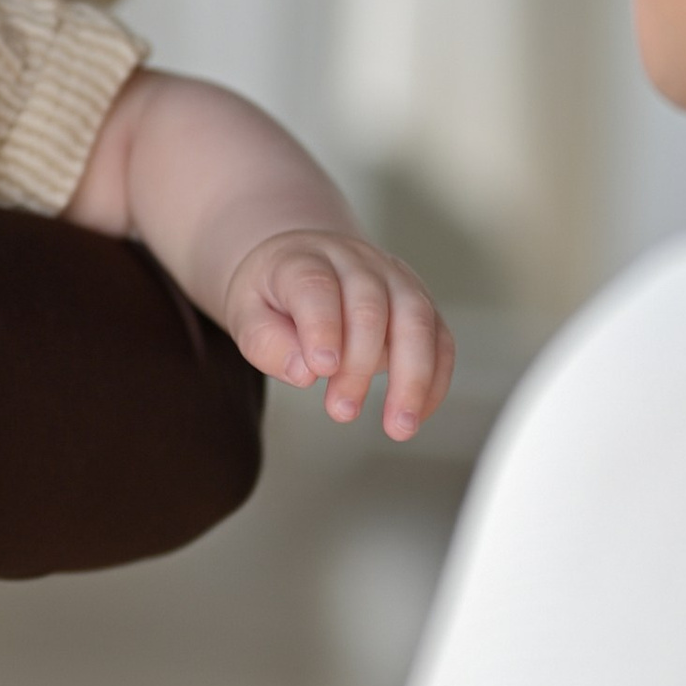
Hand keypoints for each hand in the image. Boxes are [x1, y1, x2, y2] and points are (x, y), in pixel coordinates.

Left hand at [222, 230, 451, 442]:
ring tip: (400, 426)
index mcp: (304, 259)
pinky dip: (435, 380)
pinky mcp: (418, 303)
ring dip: (414, 377)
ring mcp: (393, 278)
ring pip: (417, 319)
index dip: (322, 326)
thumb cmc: (272, 296)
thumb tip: (304, 372)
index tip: (322, 368)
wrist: (300, 262)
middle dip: (360, 364)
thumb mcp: (245, 314)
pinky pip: (440, 339)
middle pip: (370, 306)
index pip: (316, 287)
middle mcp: (355, 261)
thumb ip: (266, 342)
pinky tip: (417, 414)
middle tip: (342, 410)